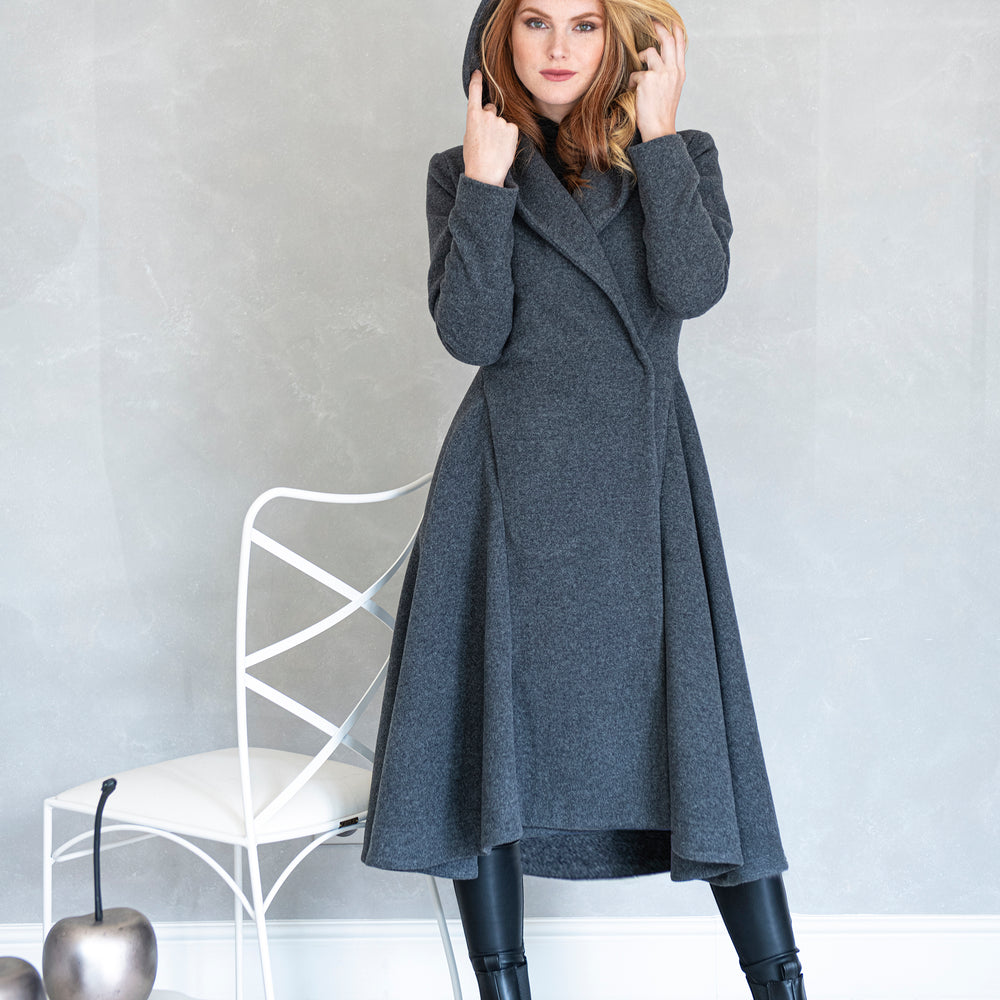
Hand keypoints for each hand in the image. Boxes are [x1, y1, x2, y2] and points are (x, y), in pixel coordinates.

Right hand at [463, 70, 518, 186]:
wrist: (485, 174)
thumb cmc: (475, 159)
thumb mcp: (469, 137)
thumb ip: (476, 123)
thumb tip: (483, 118)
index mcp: (472, 116)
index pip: (475, 92)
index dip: (476, 81)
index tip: (477, 73)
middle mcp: (486, 114)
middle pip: (491, 110)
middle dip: (490, 120)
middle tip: (487, 139)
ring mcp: (500, 121)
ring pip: (502, 121)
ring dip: (500, 131)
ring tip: (494, 148)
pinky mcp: (512, 128)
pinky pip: (511, 129)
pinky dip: (508, 137)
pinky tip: (502, 147)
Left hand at [629, 22, 685, 140]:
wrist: (659, 129)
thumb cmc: (663, 112)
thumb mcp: (672, 89)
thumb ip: (669, 72)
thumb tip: (660, 59)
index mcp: (680, 72)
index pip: (680, 44)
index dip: (675, 29)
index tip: (670, 21)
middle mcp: (673, 70)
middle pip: (667, 39)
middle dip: (658, 27)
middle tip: (651, 22)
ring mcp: (661, 74)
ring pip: (649, 52)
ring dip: (641, 58)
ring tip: (640, 73)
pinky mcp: (647, 80)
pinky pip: (636, 73)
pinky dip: (633, 83)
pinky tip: (636, 94)